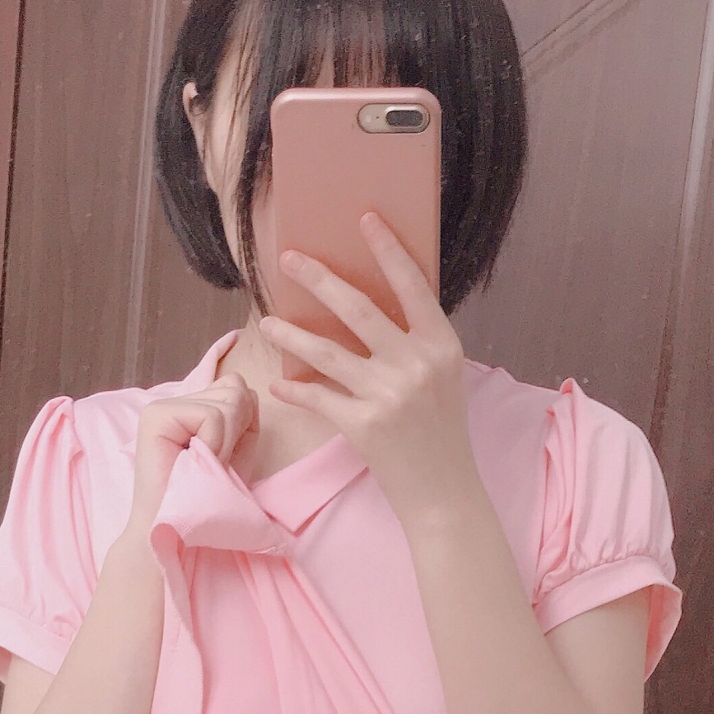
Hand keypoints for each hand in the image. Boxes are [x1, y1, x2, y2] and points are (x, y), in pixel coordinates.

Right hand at [125, 370, 258, 534]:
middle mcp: (173, 403)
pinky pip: (212, 416)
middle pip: (234, 389)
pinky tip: (196, 465)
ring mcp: (161, 407)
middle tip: (213, 465)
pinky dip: (215, 445)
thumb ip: (245, 417)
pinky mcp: (155, 416)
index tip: (225, 458)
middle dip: (237, 432)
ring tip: (203, 467)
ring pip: (227, 400)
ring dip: (226, 442)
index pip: (236, 388)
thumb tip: (246, 389)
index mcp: (191, 410)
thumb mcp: (237, 451)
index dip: (244, 423)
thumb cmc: (208, 501)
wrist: (179, 533)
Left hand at [261, 210, 480, 529]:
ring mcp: (389, 394)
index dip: (387, 250)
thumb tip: (372, 308)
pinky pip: (319, 397)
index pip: (412, 286)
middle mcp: (416, 364)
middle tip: (289, 258)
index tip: (365, 219)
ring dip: (292, 334)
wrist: (444, 493)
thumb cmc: (441, 433)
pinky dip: (296, 391)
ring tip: (268, 322)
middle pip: (358, 308)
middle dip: (318, 279)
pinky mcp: (363, 424)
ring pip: (327, 351)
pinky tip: (278, 386)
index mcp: (441, 345)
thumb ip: (416, 344)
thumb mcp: (442, 378)